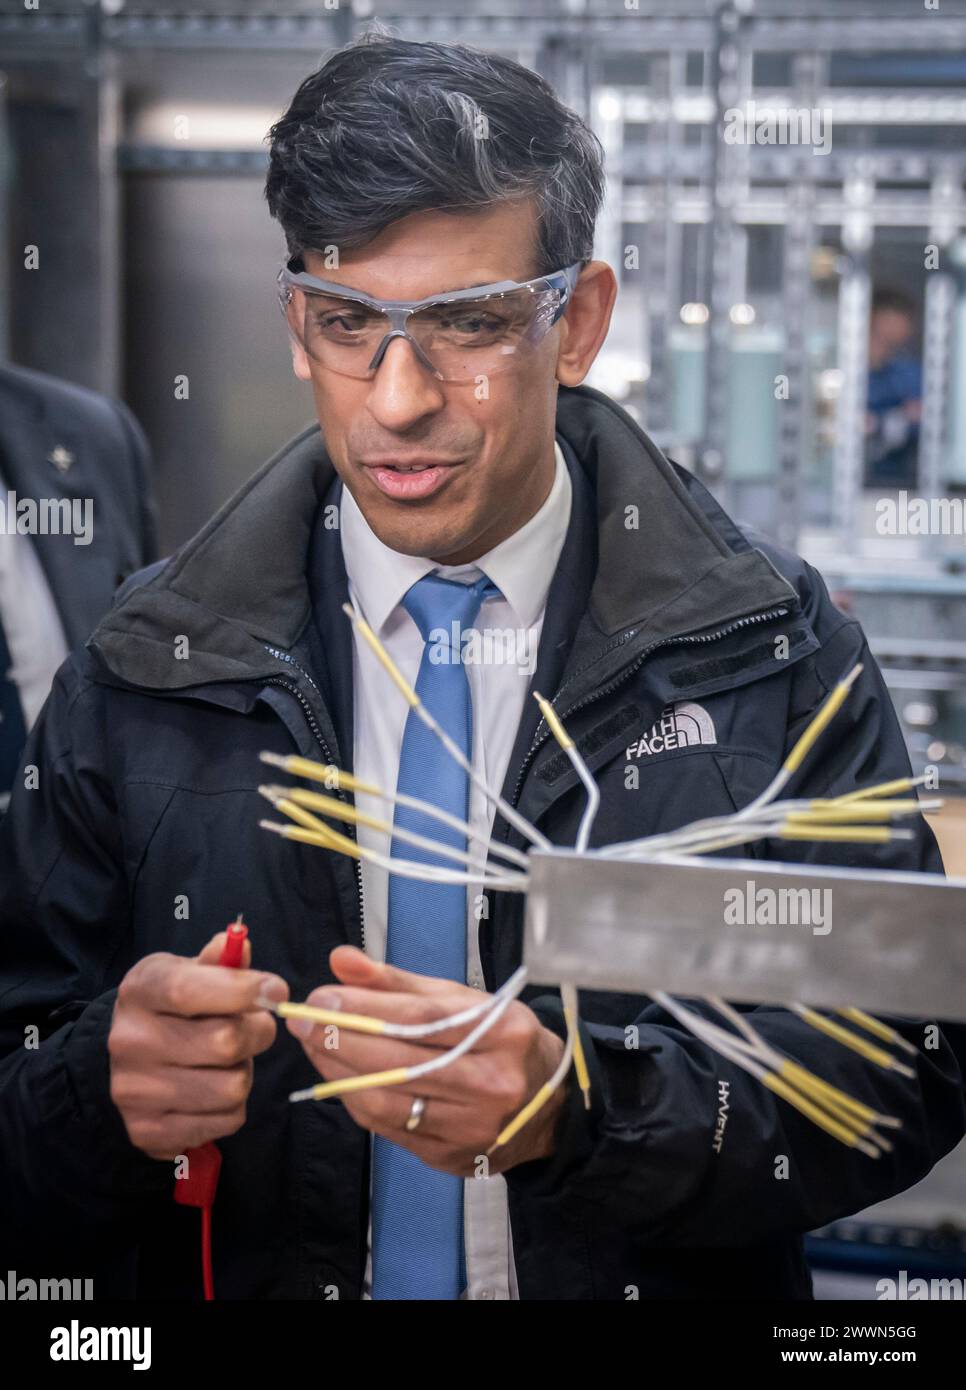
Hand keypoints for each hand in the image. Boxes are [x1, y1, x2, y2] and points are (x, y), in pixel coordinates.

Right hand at [108, 931, 288, 1159]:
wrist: (124, 1061)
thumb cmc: (171, 1008)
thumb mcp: (188, 971)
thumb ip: (219, 960)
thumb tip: (240, 947)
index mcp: (141, 991)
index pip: (190, 991)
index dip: (244, 990)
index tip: (277, 990)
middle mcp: (129, 1041)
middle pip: (225, 1042)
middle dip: (256, 1033)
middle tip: (252, 1029)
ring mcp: (135, 1092)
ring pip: (233, 1087)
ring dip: (244, 1072)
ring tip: (228, 1061)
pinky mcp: (149, 1132)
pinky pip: (228, 1121)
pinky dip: (233, 1106)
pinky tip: (214, 1090)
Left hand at [288, 945, 567, 1176]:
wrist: (549, 1108)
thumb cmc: (500, 1041)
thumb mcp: (464, 1000)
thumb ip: (399, 981)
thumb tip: (341, 961)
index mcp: (503, 1030)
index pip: (422, 1018)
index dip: (365, 1006)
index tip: (322, 995)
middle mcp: (493, 1081)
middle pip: (400, 1061)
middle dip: (341, 1038)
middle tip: (304, 1019)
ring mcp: (474, 1125)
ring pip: (389, 1100)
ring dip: (339, 1072)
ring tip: (314, 1045)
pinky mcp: (453, 1155)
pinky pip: (390, 1128)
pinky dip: (356, 1100)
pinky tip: (339, 1078)